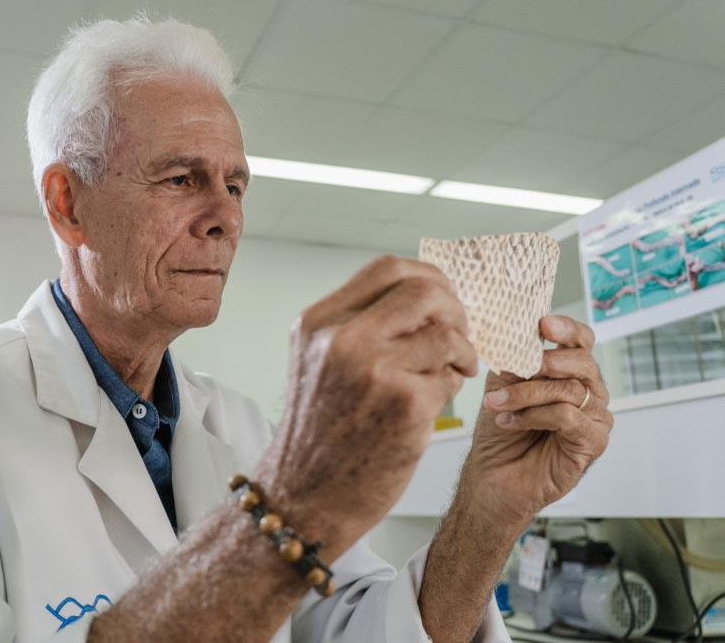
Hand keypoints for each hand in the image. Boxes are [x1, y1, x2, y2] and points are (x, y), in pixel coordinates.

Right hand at [253, 256, 477, 557]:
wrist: (303, 497)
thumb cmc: (320, 434)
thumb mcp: (320, 364)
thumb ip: (359, 327)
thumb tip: (425, 297)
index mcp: (318, 324)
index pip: (387, 269)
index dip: (428, 277)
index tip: (443, 297)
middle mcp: (341, 340)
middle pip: (425, 291)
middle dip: (455, 309)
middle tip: (459, 334)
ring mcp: (373, 371)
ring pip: (447, 333)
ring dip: (462, 351)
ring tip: (452, 371)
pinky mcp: (405, 406)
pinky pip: (451, 375)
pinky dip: (454, 384)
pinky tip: (438, 399)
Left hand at [462, 315, 612, 522]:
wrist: (492, 474)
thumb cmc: (500, 430)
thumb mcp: (502, 384)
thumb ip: (516, 359)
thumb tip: (519, 334)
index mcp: (570, 372)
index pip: (581, 341)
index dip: (567, 329)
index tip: (544, 324)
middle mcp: (588, 392)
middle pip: (580, 362)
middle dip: (542, 364)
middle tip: (516, 370)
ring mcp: (595, 417)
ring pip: (568, 389)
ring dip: (525, 395)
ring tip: (496, 405)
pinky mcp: (594, 441)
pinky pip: (568, 416)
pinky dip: (534, 416)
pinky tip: (511, 423)